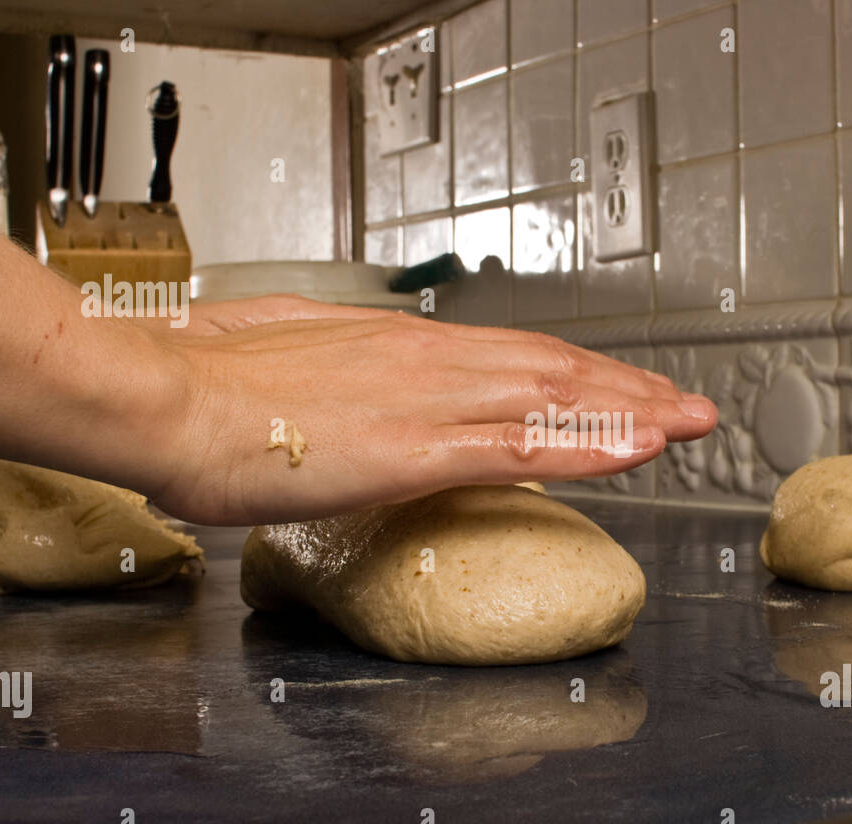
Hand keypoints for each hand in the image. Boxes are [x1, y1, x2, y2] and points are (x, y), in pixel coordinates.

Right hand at [149, 300, 716, 524]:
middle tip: (688, 406)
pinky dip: (587, 446)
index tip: (626, 386)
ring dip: (631, 410)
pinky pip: (521, 447)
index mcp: (402, 346)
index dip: (582, 372)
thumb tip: (361, 383)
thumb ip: (343, 371)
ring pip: (555, 399)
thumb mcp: (291, 357)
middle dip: (631, 389)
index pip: (517, 355)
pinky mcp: (415, 448)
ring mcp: (429, 402)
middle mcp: (430, 363)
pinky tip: (635, 448)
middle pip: (555, 370)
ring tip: (688, 424)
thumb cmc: (209, 380)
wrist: (163, 393)